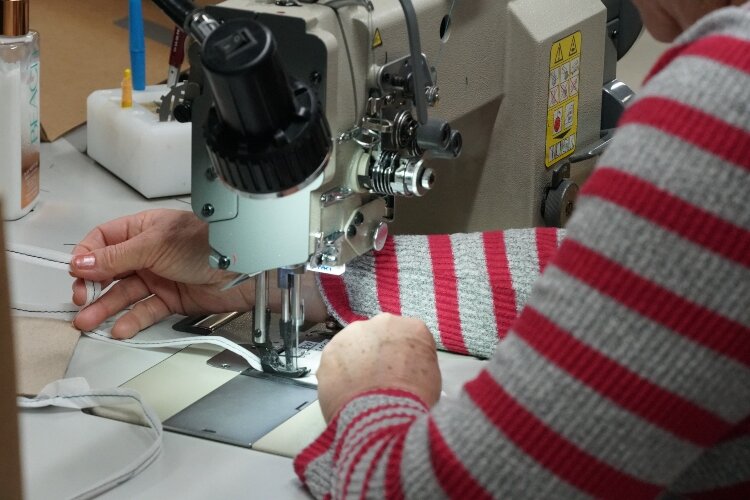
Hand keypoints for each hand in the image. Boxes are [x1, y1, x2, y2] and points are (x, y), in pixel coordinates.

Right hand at [70, 209, 255, 337]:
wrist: (243, 268)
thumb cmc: (205, 243)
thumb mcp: (155, 244)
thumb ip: (117, 256)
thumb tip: (82, 262)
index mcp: (143, 229)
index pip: (104, 241)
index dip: (88, 257)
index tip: (76, 273)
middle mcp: (149, 252)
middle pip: (110, 271)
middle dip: (92, 286)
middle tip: (80, 301)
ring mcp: (160, 276)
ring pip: (125, 293)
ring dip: (105, 307)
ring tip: (88, 321)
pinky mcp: (172, 299)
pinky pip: (145, 310)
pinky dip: (132, 319)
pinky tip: (119, 327)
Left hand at [316, 313, 441, 421]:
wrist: (382, 414)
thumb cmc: (414, 399)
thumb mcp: (431, 377)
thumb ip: (417, 362)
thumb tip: (404, 369)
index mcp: (412, 327)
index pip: (407, 337)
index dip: (401, 356)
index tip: (400, 372)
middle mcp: (380, 322)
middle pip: (377, 337)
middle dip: (375, 354)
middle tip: (377, 380)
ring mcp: (350, 335)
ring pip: (352, 346)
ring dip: (354, 362)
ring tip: (358, 389)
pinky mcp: (328, 352)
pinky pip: (334, 364)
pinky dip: (337, 377)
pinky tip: (344, 395)